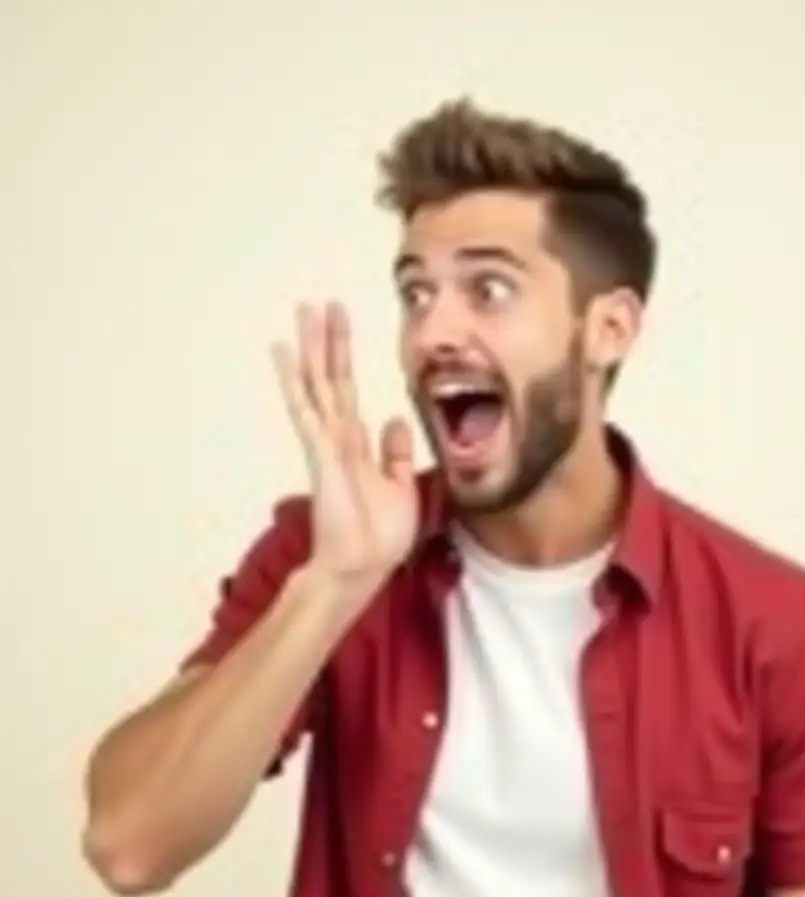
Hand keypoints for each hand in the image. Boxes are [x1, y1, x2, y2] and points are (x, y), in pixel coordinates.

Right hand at [272, 301, 418, 584]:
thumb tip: (397, 418)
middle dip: (328, 340)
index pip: (348, 389)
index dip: (344, 356)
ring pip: (317, 384)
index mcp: (357, 443)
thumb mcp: (401, 487)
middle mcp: (338, 437)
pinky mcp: (321, 453)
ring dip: (311, 347)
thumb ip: (396, 453)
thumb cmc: (379, 535)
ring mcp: (326, 442)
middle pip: (330, 378)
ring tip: (304, 310)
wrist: (364, 567)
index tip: (342, 324)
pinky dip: (294, 378)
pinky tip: (283, 351)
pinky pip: (306, 408)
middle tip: (322, 303)